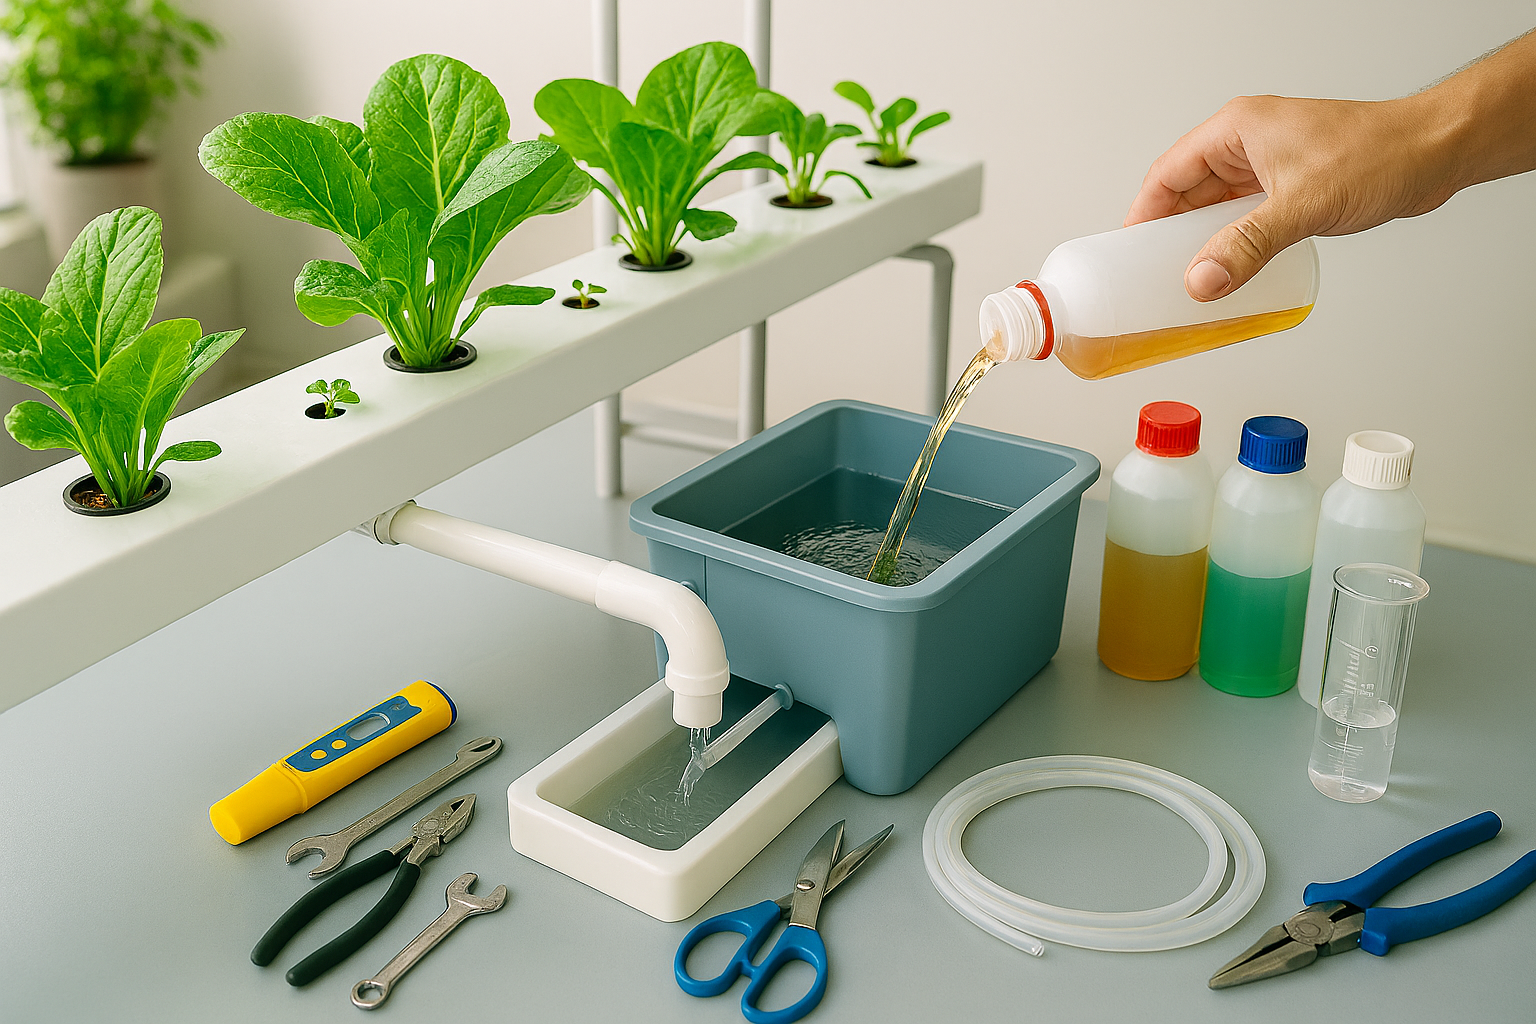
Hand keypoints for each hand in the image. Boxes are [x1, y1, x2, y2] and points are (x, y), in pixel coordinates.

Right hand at [1125, 94, 1459, 300]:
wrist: (1435, 153)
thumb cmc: (1380, 153)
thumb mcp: (1301, 206)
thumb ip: (1246, 247)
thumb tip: (1202, 280)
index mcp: (1238, 129)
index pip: (1168, 174)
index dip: (1144, 214)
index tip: (1130, 251)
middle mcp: (1248, 143)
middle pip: (1187, 193)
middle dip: (1172, 234)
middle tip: (1157, 273)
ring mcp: (1268, 165)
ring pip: (1216, 207)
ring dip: (1204, 241)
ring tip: (1192, 277)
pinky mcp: (1289, 185)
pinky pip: (1244, 217)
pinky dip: (1232, 242)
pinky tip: (1231, 268)